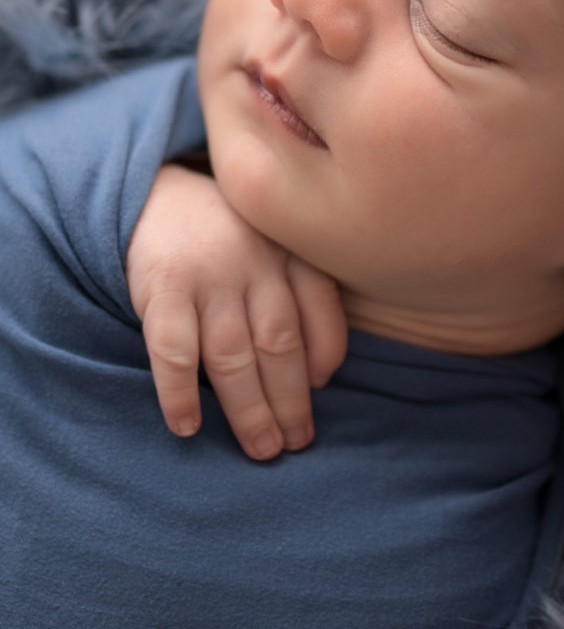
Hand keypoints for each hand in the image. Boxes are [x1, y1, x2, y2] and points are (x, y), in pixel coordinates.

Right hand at [127, 163, 346, 459]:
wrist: (154, 197)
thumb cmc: (229, 237)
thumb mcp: (275, 243)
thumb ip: (302, 291)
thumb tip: (323, 376)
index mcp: (290, 249)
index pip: (321, 306)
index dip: (327, 352)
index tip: (323, 388)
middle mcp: (255, 261)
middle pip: (279, 342)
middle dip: (291, 399)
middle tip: (296, 442)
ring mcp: (208, 275)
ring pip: (233, 354)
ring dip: (249, 409)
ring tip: (262, 448)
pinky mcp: (162, 287)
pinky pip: (173, 350)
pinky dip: (180, 393)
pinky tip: (187, 426)